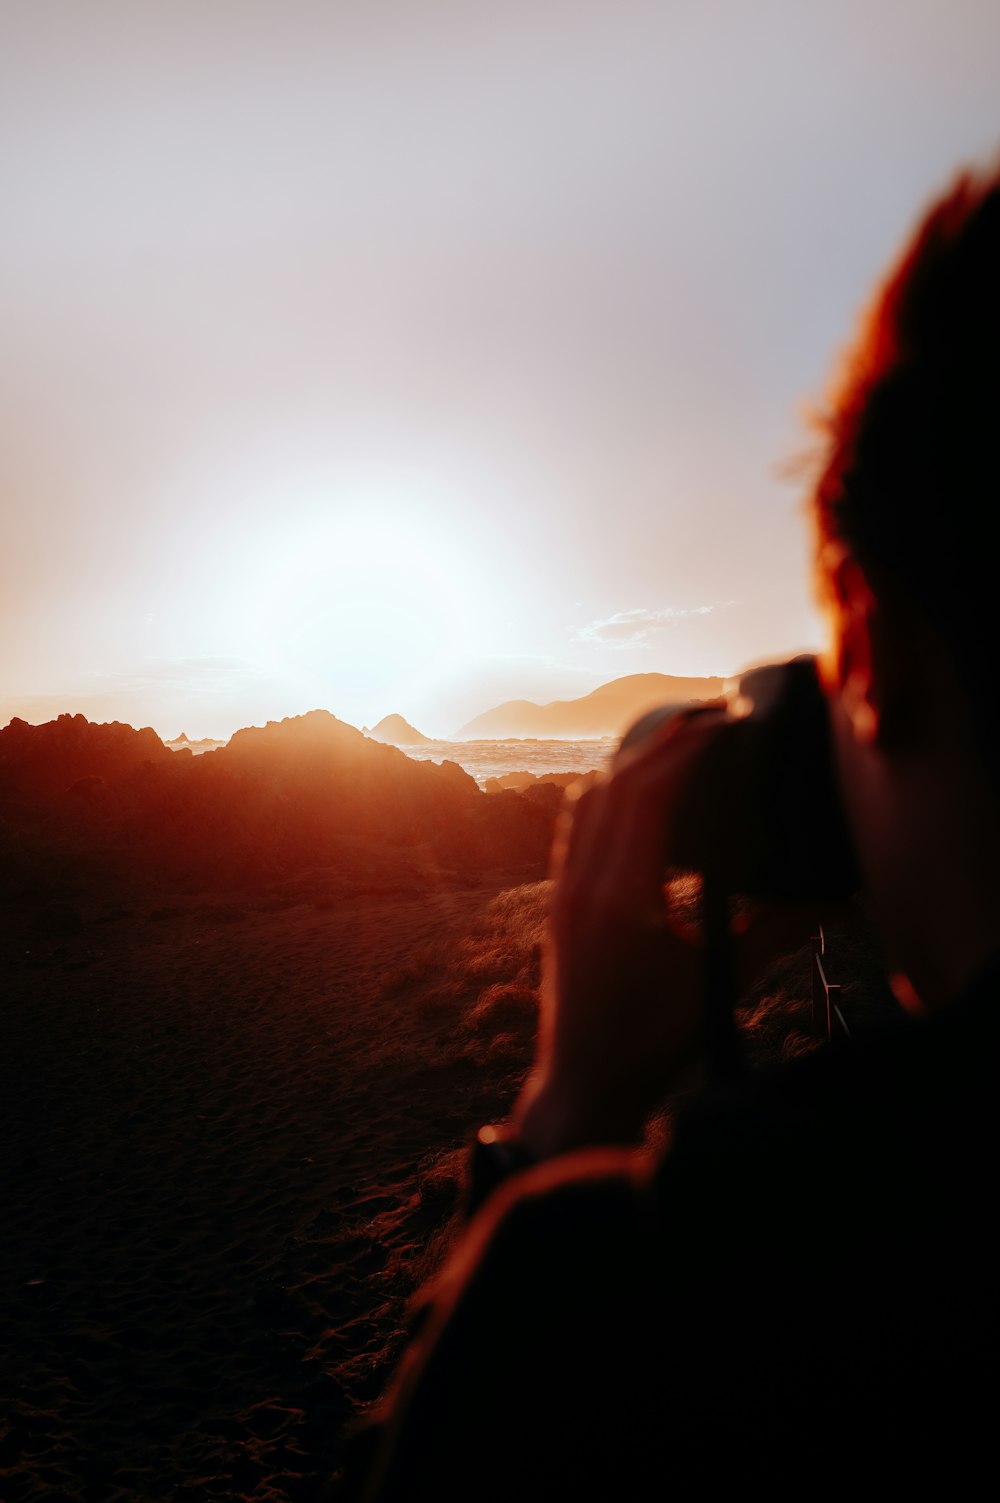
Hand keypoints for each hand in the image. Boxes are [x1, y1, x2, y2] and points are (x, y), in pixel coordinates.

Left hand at [513, 708, 826, 1157]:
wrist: (583, 1084)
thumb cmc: (649, 1045)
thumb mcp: (719, 985)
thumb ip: (774, 933)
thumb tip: (831, 894)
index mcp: (620, 900)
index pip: (646, 798)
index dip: (684, 752)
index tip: (724, 725)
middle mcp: (583, 884)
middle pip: (615, 786)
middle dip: (663, 744)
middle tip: (712, 719)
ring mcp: (564, 890)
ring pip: (588, 800)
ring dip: (632, 764)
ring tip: (681, 745)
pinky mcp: (561, 900)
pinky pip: (576, 825)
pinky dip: (608, 794)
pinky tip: (638, 792)